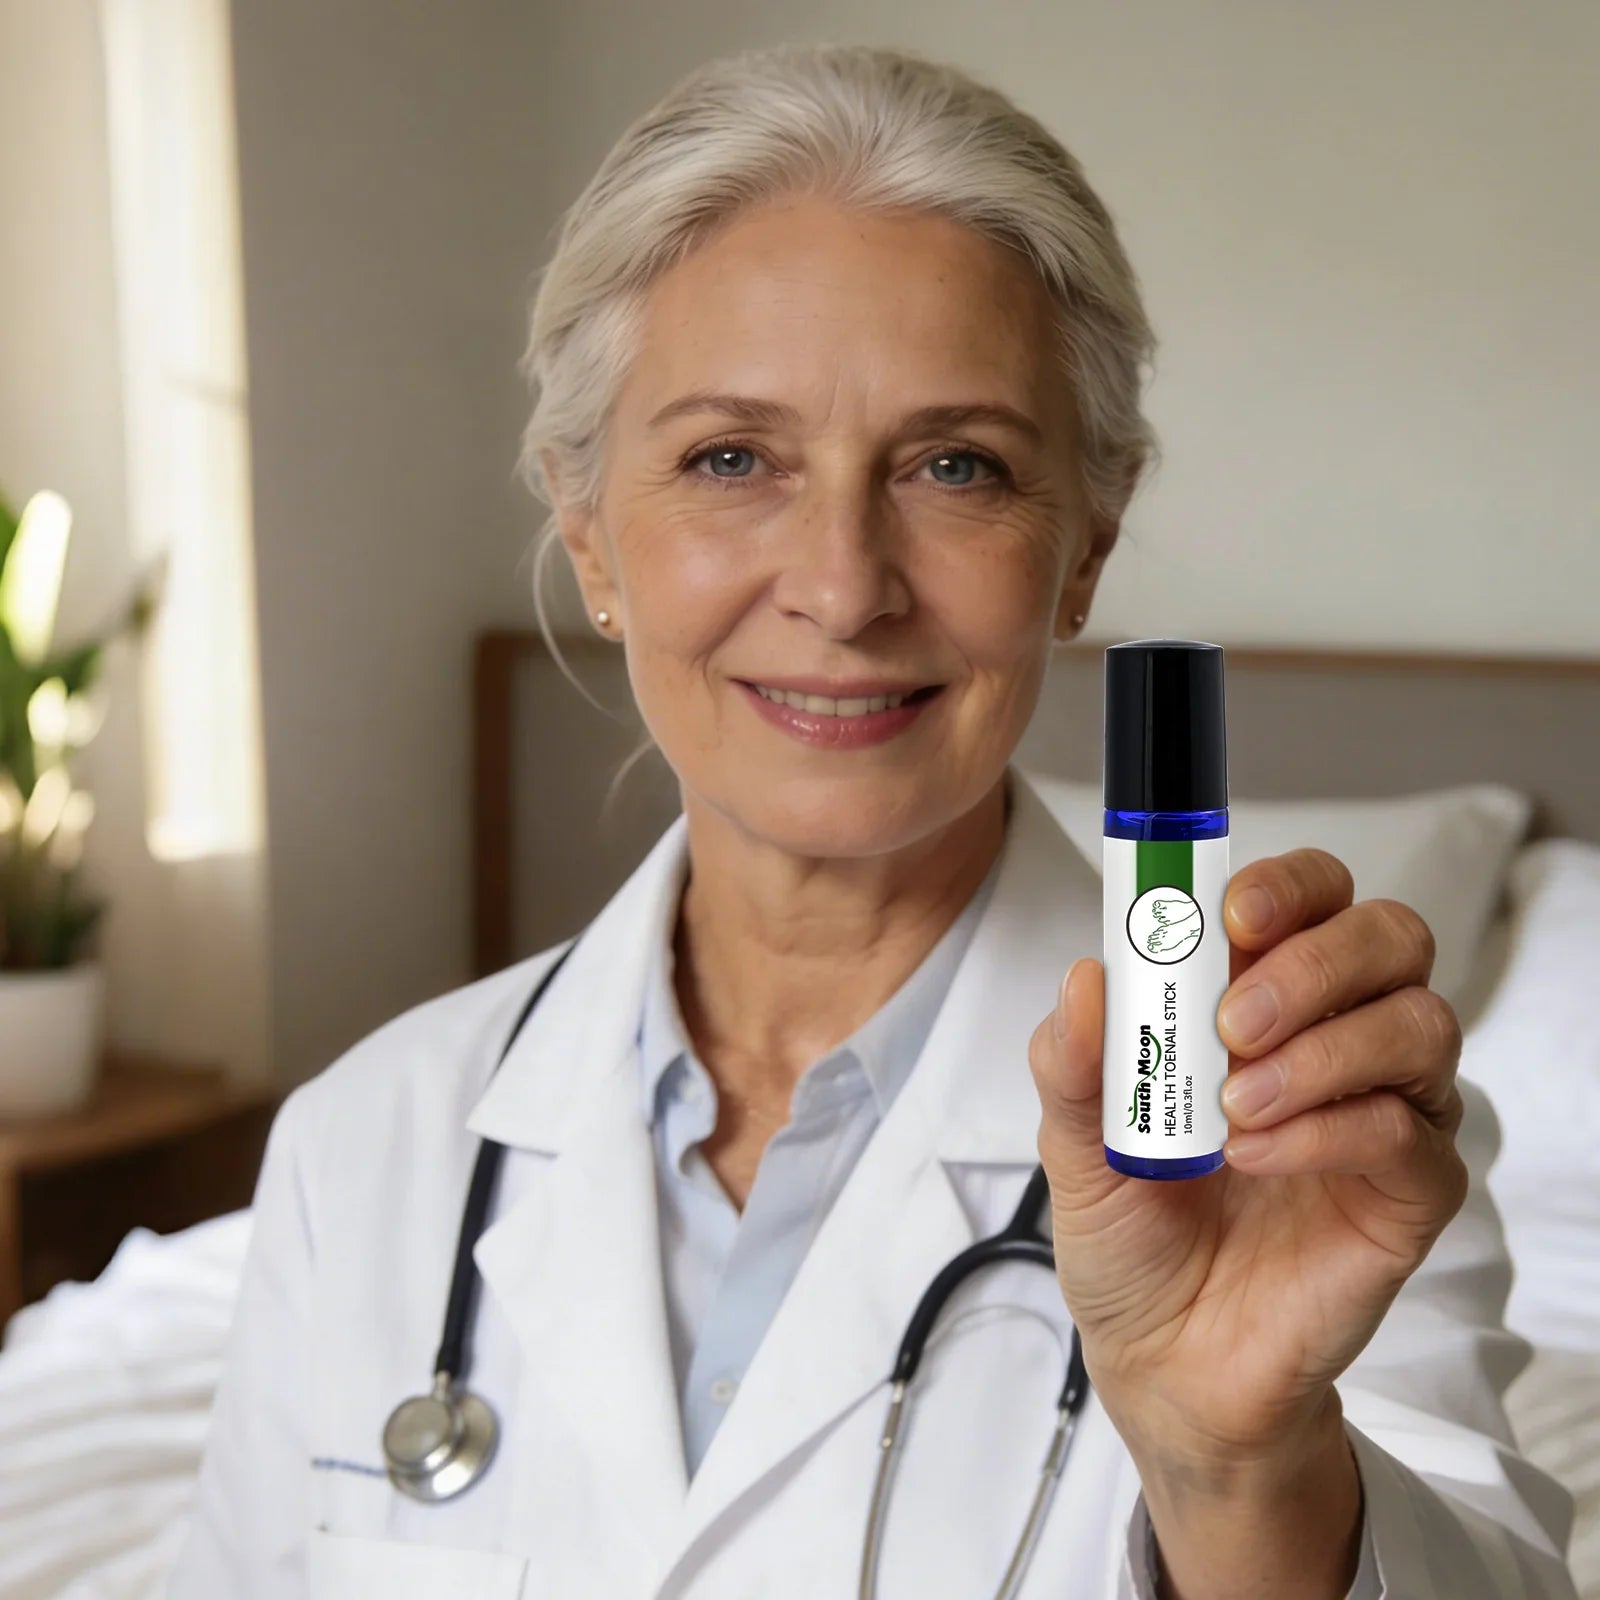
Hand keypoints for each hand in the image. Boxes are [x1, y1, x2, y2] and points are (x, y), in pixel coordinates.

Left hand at [1027, 850, 1468, 1588]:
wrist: (1162, 1357)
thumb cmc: (1131, 1229)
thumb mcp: (1073, 1140)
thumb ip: (1074, 1060)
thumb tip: (1087, 976)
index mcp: (1262, 997)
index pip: (1314, 899)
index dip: (1287, 887)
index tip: (1229, 919)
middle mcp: (1339, 1037)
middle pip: (1390, 940)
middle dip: (1313, 962)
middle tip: (1230, 1021)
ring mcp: (1386, 1111)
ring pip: (1419, 1026)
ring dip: (1321, 1049)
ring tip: (1233, 1105)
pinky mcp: (1410, 1193)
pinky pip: (1407, 1133)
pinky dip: (1327, 1131)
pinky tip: (1257, 1156)